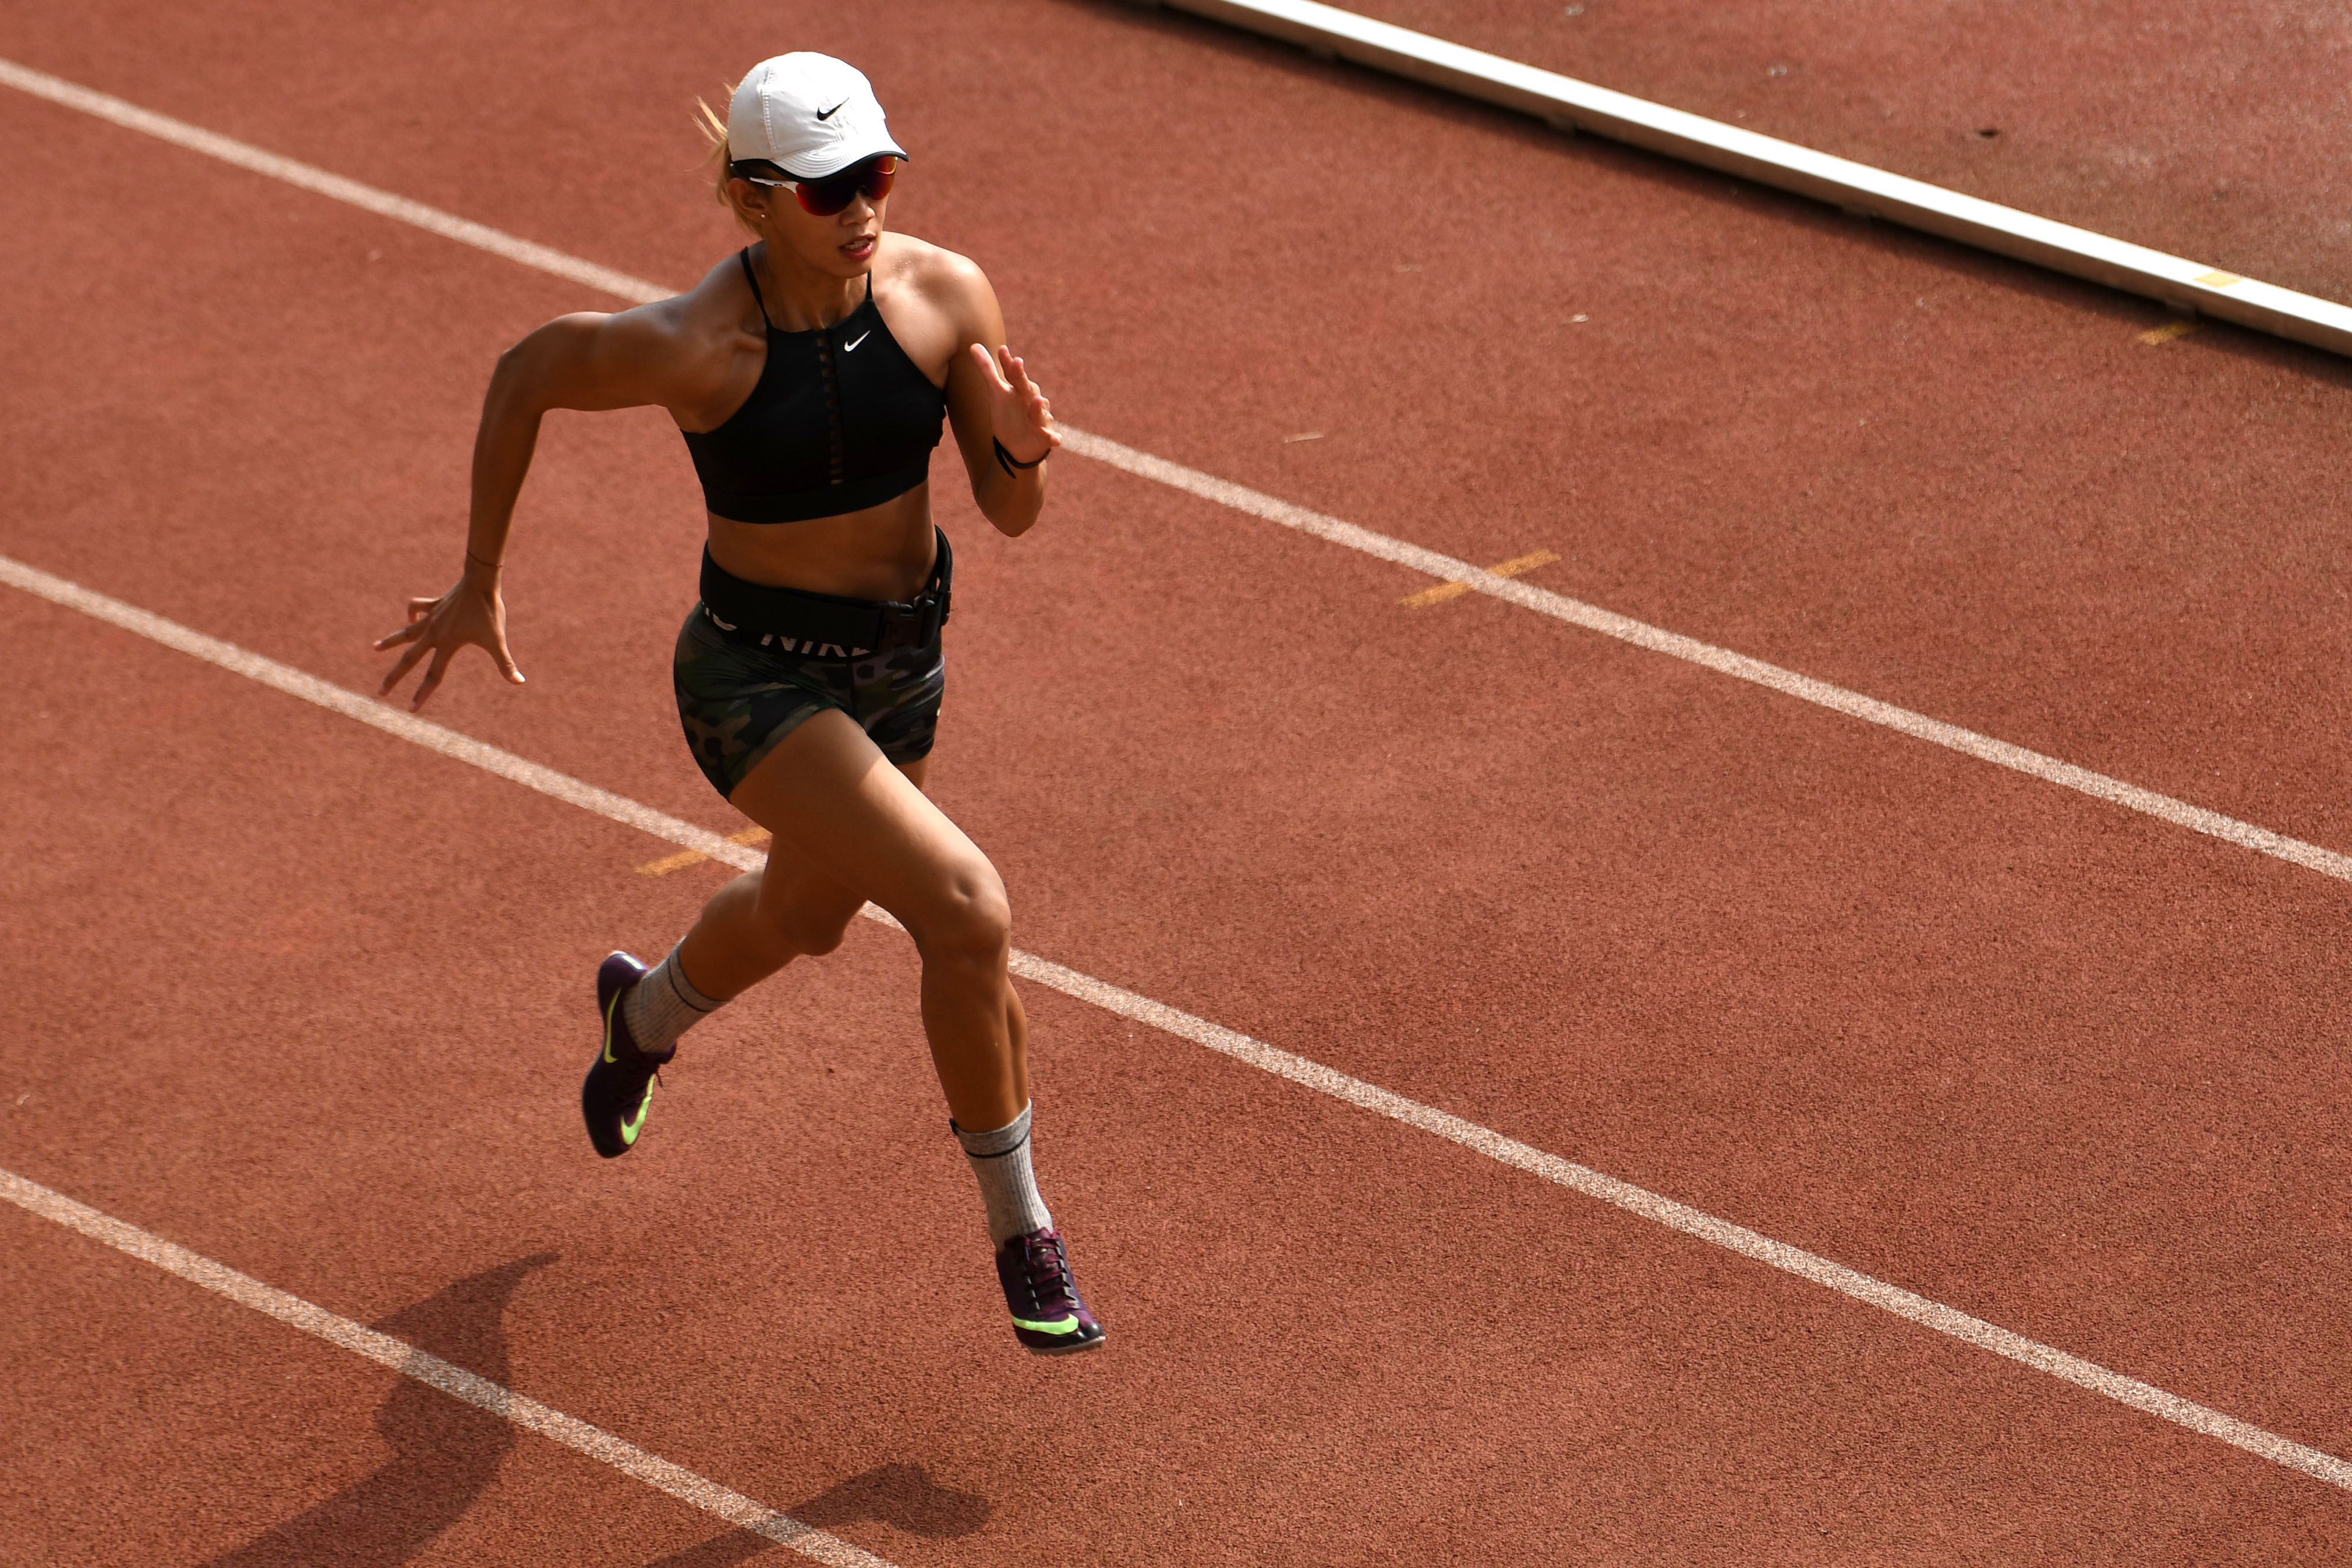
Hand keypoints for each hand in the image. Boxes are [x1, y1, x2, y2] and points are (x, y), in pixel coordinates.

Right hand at [373, 567, 523, 711]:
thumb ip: (506, 663)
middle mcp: (434, 632)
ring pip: (406, 633)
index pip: (433, 675)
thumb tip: (519, 682)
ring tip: (375, 648)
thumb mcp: (497, 640)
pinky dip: (411, 613)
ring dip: (391, 641)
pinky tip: (410, 619)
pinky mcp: (435, 604)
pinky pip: (417, 608)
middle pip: (410, 659)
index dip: (423, 693)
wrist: (481, 580)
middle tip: (380, 693)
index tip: (411, 710)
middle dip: (394, 677)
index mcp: (447, 644)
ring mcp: (432, 617)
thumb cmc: (490, 611)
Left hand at [968, 343, 1059, 466]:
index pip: (1013, 374)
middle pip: (1027, 389)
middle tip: (1017, 363)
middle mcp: (1032, 401)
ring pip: (1040, 413)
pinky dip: (1053, 438)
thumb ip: (988, 370)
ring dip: (1037, 408)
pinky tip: (1054, 439)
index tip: (1002, 350)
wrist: (1018, 445)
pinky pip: (1051, 437)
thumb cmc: (1009, 414)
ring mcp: (1040, 419)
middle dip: (1022, 378)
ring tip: (1036, 400)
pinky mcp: (1046, 437)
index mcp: (1020, 390)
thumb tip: (973, 345)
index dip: (1008, 364)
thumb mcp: (996, 393)